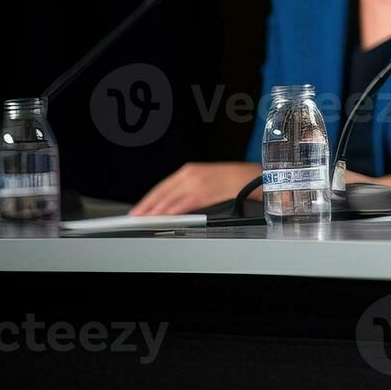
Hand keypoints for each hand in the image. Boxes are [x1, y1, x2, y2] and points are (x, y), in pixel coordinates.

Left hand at [131, 162, 260, 215]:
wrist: (254, 177)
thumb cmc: (234, 179)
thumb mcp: (207, 178)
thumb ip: (190, 188)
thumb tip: (174, 203)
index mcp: (190, 170)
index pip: (162, 186)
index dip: (149, 198)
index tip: (139, 207)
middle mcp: (191, 175)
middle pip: (162, 192)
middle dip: (147, 205)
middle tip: (136, 216)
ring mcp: (197, 183)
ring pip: (170, 199)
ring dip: (156, 211)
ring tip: (146, 219)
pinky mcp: (205, 193)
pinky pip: (184, 204)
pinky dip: (172, 211)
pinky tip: (164, 217)